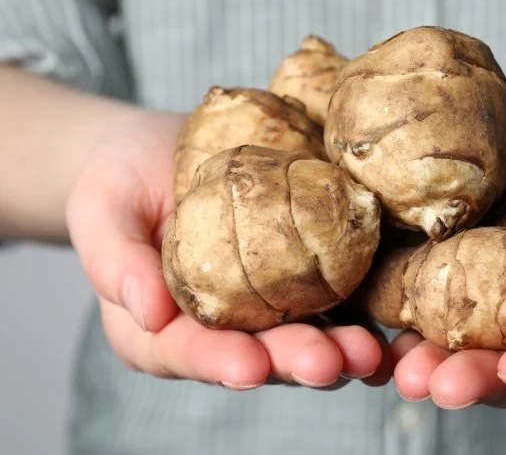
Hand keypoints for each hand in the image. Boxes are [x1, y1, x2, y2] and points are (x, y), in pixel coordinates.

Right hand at [66, 110, 389, 389]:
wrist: (165, 149)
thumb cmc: (121, 178)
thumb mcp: (100, 207)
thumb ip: (114, 261)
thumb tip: (147, 310)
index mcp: (162, 327)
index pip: (189, 353)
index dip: (220, 363)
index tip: (250, 367)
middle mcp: (222, 328)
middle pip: (261, 354)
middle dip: (297, 361)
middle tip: (331, 362)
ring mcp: (269, 306)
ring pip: (309, 335)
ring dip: (343, 346)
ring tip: (372, 349)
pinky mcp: (306, 276)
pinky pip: (339, 298)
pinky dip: (367, 312)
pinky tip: (394, 323)